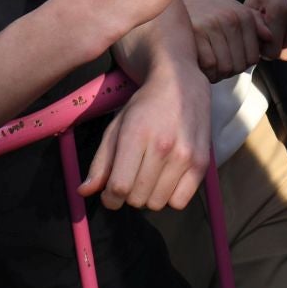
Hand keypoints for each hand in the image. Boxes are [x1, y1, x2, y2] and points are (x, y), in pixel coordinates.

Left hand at [80, 50, 209, 210]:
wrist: (183, 83)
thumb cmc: (145, 106)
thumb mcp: (116, 127)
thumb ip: (100, 162)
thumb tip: (84, 191)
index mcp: (136, 135)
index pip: (119, 187)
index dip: (109, 198)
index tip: (110, 193)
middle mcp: (163, 146)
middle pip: (137, 198)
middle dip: (128, 194)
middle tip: (132, 177)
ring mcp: (185, 156)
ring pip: (157, 203)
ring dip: (148, 196)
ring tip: (150, 175)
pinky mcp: (202, 163)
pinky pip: (179, 202)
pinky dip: (170, 197)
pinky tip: (167, 179)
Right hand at [182, 0, 269, 80]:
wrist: (171, 7)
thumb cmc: (204, 12)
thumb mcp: (230, 9)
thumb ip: (253, 22)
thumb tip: (270, 38)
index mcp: (242, 14)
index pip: (253, 56)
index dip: (242, 64)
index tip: (231, 60)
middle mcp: (229, 17)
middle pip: (240, 64)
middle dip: (230, 71)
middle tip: (218, 65)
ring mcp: (212, 25)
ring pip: (226, 67)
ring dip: (217, 73)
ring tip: (210, 66)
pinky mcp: (195, 35)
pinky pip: (210, 65)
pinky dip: (206, 71)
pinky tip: (200, 65)